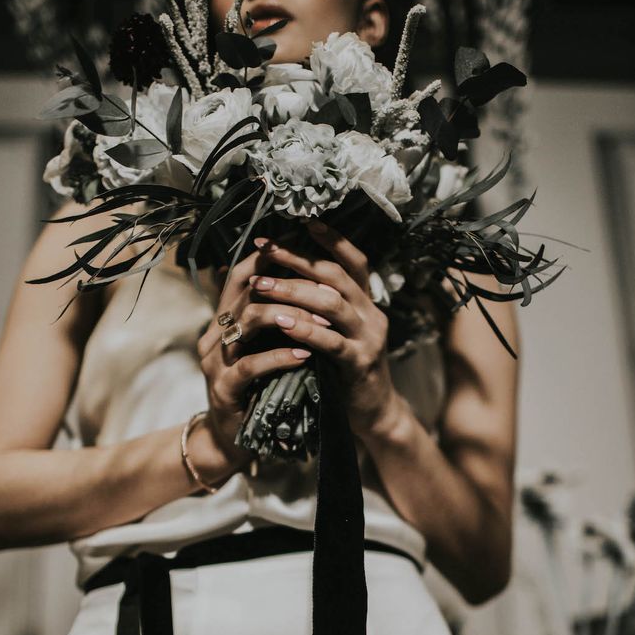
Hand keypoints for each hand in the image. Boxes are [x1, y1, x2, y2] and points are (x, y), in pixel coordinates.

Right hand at [196, 248, 330, 465]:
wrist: (232, 438)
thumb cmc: (257, 386)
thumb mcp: (265, 346)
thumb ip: (276, 317)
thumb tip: (305, 281)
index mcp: (224, 320)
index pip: (241, 275)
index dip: (268, 258)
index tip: (300, 247)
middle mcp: (215, 334)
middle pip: (246, 292)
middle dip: (287, 286)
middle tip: (324, 289)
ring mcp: (215, 361)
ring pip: (246, 322)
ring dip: (286, 317)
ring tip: (319, 321)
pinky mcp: (223, 388)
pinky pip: (250, 365)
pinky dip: (279, 356)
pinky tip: (304, 354)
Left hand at [250, 219, 400, 437]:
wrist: (373, 413)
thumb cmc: (345, 370)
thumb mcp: (337, 332)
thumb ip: (320, 308)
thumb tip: (284, 277)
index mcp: (365, 303)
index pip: (354, 261)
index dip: (332, 240)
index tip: (304, 221)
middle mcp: (371, 314)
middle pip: (336, 276)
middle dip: (298, 259)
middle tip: (266, 250)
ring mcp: (369, 338)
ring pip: (331, 303)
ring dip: (292, 291)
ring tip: (261, 285)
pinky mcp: (360, 364)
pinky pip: (331, 341)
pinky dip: (305, 330)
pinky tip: (282, 323)